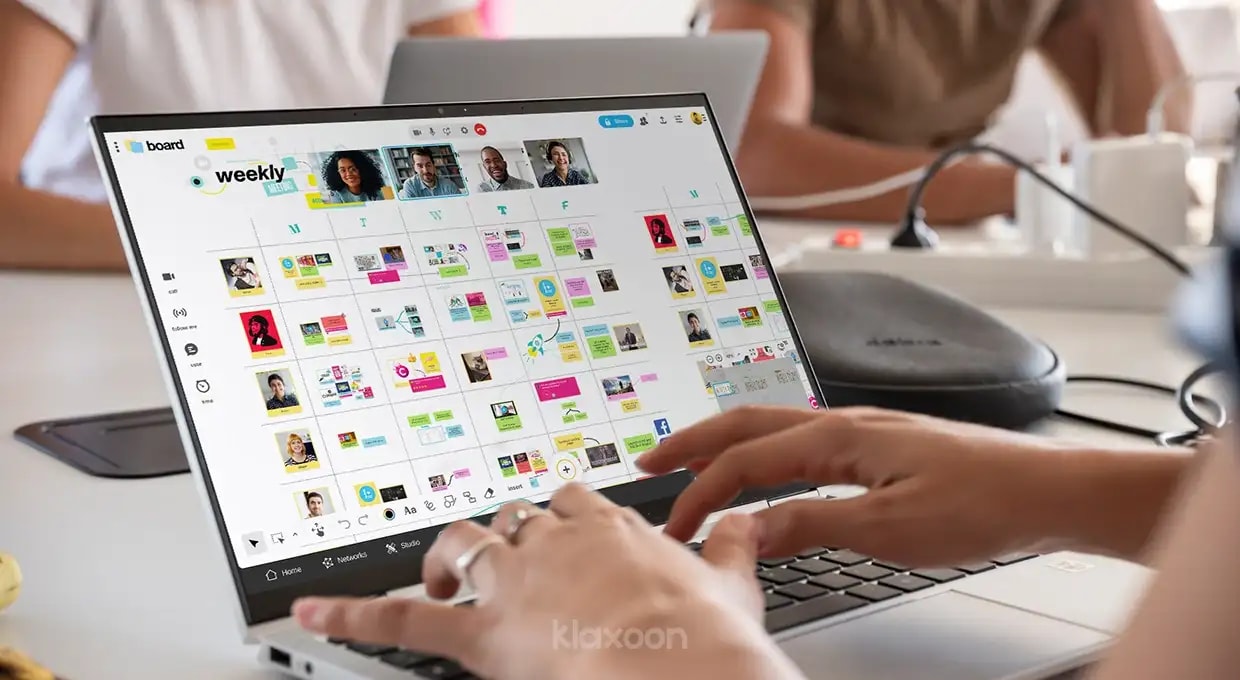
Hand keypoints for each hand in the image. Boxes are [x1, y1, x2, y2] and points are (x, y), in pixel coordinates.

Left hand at [292, 484, 799, 679]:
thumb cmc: (705, 636)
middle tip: (505, 563)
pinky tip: (312, 610)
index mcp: (608, 526)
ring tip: (438, 575)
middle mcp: (553, 542)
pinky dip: (351, 612)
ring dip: (445, 559)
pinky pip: (401, 616)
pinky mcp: (480, 633)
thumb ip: (730, 547)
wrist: (680, 668)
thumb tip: (745, 522)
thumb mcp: (731, 583)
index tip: (559, 527)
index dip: (558, 516)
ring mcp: (512, 582)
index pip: (569, 501)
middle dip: (504, 537)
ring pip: (461, 547)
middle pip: (510, 519)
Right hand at [637, 406, 1090, 566]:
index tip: (675, 525)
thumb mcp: (889, 528)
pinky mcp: (883, 446)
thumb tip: (751, 528)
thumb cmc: (982, 502)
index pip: (746, 460)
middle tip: (649, 461)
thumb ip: (812, 523)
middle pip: (749, 422)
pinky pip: (803, 440)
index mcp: (840, 436)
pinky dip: (765, 452)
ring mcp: (865, 430)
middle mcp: (846, 423)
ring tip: (695, 461)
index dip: (702, 492)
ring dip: (727, 442)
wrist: (1050, 490)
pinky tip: (770, 470)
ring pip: (775, 427)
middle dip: (694, 441)